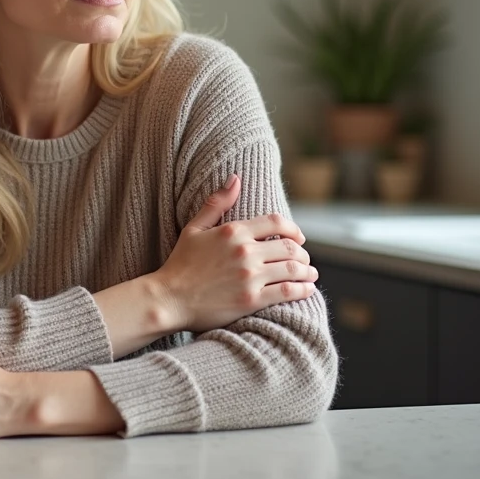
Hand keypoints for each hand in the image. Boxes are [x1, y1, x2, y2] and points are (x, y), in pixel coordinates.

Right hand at [151, 174, 317, 333]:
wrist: (169, 299)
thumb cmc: (180, 264)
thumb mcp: (194, 228)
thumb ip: (216, 203)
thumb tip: (235, 178)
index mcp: (233, 231)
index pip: (276, 222)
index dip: (292, 229)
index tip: (298, 237)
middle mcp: (245, 252)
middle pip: (289, 247)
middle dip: (302, 253)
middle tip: (304, 259)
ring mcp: (249, 277)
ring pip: (293, 269)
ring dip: (307, 271)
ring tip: (310, 274)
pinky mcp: (251, 300)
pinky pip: (287, 292)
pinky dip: (302, 289)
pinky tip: (306, 289)